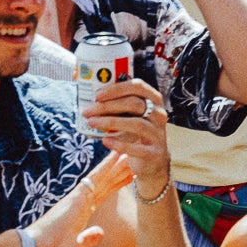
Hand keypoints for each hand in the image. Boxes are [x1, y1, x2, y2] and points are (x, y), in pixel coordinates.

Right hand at [23, 153, 132, 246]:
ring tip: (131, 149)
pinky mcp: (77, 197)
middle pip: (105, 183)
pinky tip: (117, 154)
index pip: (102, 196)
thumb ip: (87, 240)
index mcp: (80, 215)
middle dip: (120, 171)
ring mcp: (79, 198)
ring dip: (117, 164)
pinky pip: (95, 178)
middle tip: (136, 157)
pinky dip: (107, 166)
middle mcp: (80, 204)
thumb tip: (100, 232)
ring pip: (103, 177)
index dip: (116, 186)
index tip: (128, 177)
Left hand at [83, 77, 172, 202]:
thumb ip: (120, 107)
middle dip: (108, 106)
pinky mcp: (154, 152)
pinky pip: (136, 147)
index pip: (138, 86)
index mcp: (154, 100)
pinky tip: (105, 140)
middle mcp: (159, 114)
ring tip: (92, 123)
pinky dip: (118, 143)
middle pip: (135, 104)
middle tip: (88, 111)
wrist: (152, 160)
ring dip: (111, 122)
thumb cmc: (138, 133)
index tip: (97, 95)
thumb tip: (94, 102)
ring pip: (136, 124)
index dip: (117, 88)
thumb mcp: (133, 116)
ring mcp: (158, 134)